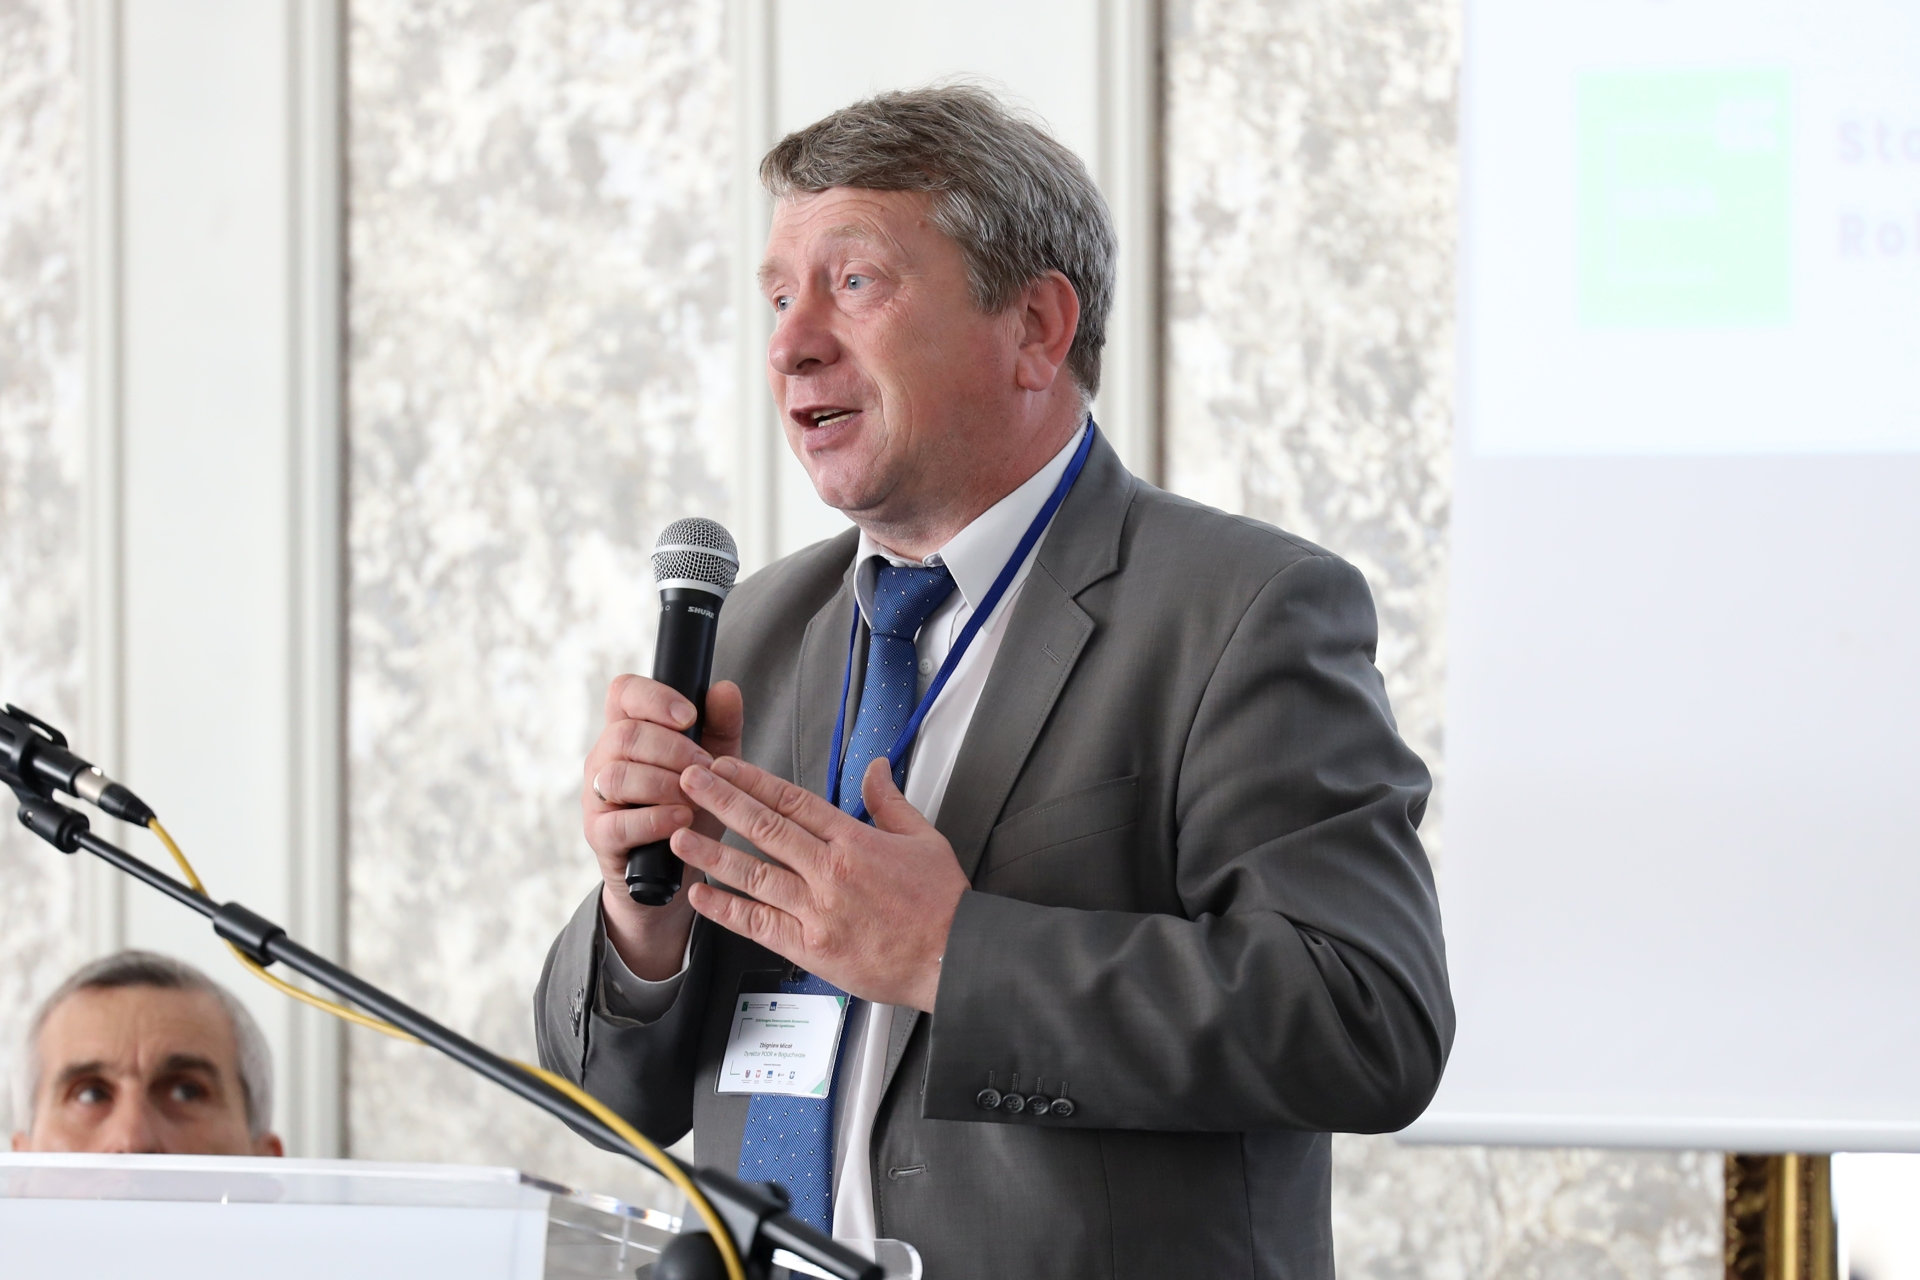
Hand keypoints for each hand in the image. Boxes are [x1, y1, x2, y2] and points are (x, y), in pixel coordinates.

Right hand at [583, 675, 743, 978]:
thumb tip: (725, 689)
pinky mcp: (599, 835)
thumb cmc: (694, 806)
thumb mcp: (715, 765)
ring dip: (664, 784)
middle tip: (705, 769)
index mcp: (630, 731)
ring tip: (695, 798)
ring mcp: (597, 797)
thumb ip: (722, 726)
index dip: (654, 697)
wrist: (680, 868)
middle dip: (673, 749)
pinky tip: (682, 820)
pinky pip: (619, 822)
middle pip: (625, 733)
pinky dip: (655, 819)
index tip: (690, 716)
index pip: (624, 692)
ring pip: (618, 775)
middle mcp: (606, 758)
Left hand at [670, 755, 968, 1011]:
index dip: (753, 780)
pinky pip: (759, 924)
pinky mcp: (811, 947)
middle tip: (691, 780)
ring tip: (681, 833)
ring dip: (712, 852)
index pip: (793, 800)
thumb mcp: (923, 838)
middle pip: (765, 828)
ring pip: (754, 874)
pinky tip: (702, 895)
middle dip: (722, 800)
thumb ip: (890, 801)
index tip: (726, 766)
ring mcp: (818, 910)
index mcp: (855, 841)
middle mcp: (831, 872)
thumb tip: (875, 768)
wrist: (955, 956)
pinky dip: (726, 909)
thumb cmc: (942, 904)